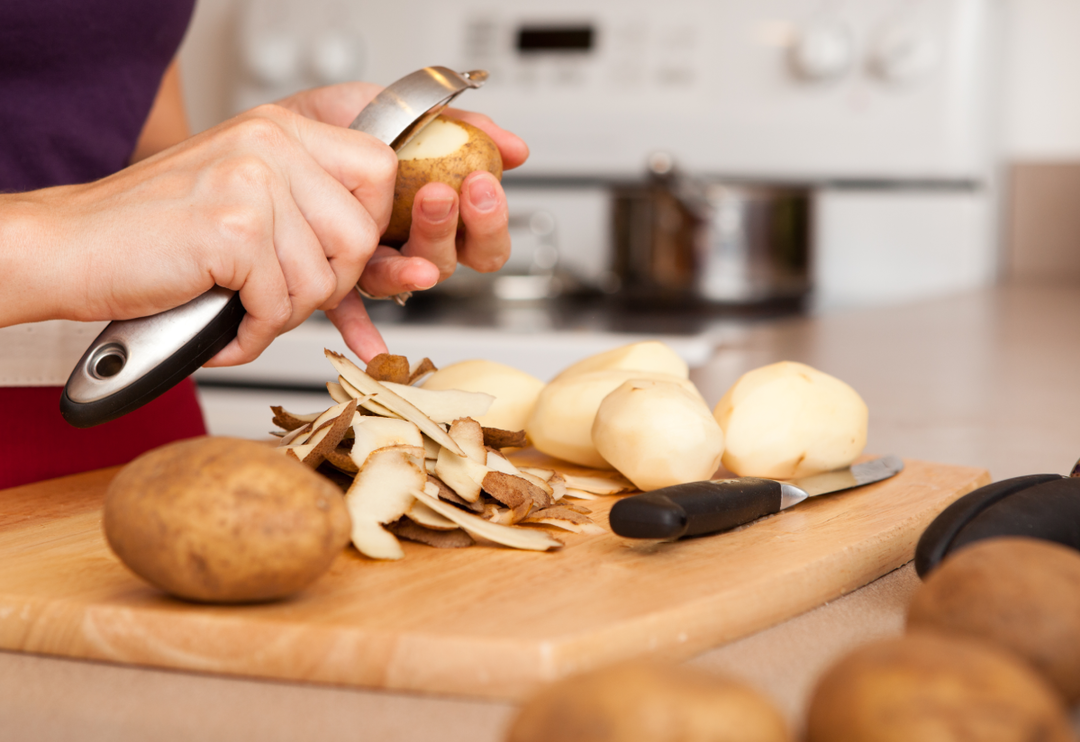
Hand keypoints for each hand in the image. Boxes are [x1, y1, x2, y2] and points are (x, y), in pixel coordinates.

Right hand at [1, 101, 397, 365]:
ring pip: (322, 279)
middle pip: (361, 234)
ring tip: (242, 308)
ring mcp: (252, 184)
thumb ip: (306, 202)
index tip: (336, 255)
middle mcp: (271, 145)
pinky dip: (252, 334)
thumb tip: (378, 246)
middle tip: (282, 295)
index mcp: (281, 129)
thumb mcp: (242, 191)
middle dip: (330, 284)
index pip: (378, 169)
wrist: (69, 246)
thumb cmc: (153, 231)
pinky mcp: (232, 230)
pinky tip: (223, 327)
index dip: (369, 225)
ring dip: (284, 314)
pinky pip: (278, 306)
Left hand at [279, 83, 529, 359]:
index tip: (482, 183)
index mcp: (439, 217)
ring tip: (397, 232)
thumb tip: (513, 149)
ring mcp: (374, 264)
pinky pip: (349, 312)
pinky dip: (360, 331)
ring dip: (412, 267)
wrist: (287, 127)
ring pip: (403, 281)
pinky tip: (372, 347)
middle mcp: (411, 248)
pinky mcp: (336, 276)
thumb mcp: (409, 110)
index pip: (483, 240)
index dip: (490, 221)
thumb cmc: (349, 125)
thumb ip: (463, 127)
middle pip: (450, 262)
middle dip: (451, 231)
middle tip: (443, 194)